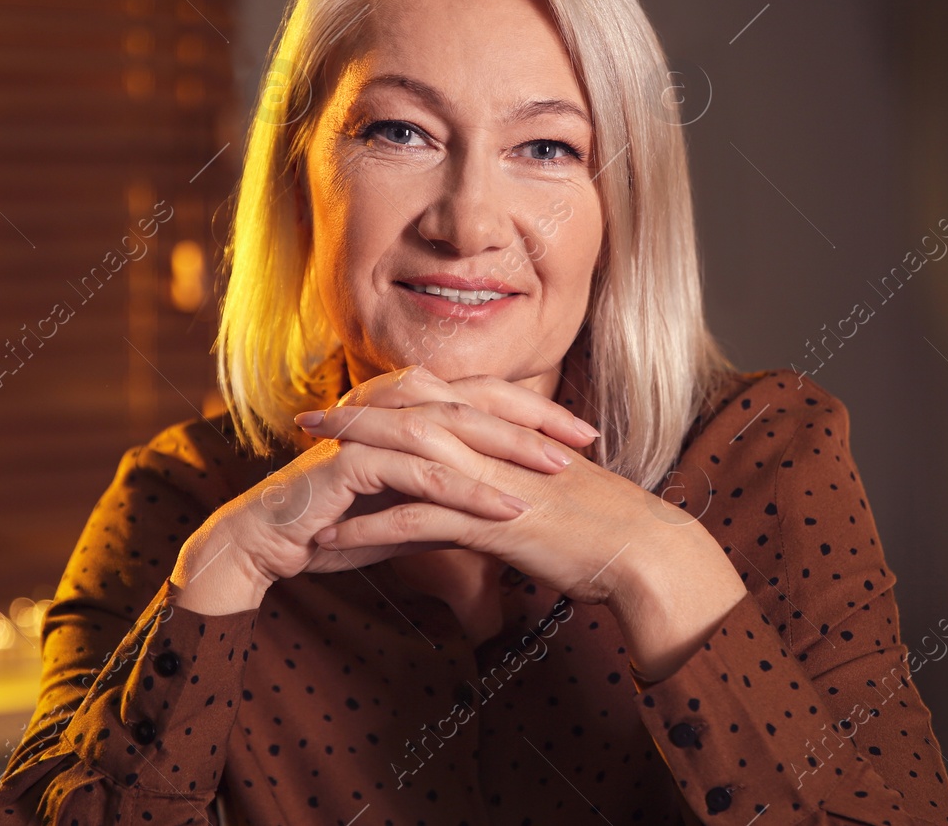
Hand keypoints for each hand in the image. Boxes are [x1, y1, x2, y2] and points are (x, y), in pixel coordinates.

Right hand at [170, 364, 598, 613]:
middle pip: (476, 400)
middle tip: (586, 443)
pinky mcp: (351, 460)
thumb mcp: (412, 504)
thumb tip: (513, 499)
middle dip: (536, 421)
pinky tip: (504, 510)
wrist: (269, 541)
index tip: (585, 434)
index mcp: (406, 402)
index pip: (483, 395)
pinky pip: (418, 471)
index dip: (536, 411)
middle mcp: (389, 402)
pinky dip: (465, 488)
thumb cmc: (340, 522)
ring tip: (556, 474)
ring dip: (509, 451)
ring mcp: (368, 426)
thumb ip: (455, 492)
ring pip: (452, 429)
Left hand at [298, 395, 748, 680]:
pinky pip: (412, 522)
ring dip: (346, 468)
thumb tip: (495, 481)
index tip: (354, 404)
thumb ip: (519, 473)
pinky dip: (366, 532)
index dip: (392, 399)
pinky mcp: (489, 519)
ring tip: (302, 478)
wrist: (645, 549)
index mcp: (510, 429)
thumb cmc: (608, 525)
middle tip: (307, 421)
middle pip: (408, 416)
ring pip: (401, 462)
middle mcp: (494, 442)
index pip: (438, 400)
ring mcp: (490, 477)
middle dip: (354, 417)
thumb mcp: (555, 485)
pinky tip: (331, 543)